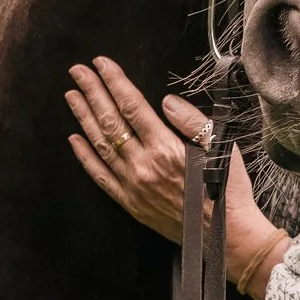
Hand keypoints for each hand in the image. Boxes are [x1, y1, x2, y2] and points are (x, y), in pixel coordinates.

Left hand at [65, 58, 280, 288]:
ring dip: (83, 118)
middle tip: (77, 71)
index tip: (101, 63)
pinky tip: (74, 140)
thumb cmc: (227, 190)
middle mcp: (143, 165)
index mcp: (165, 148)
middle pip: (110, 121)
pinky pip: (100, 176)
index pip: (131, 106)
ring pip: (100, 145)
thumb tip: (166, 102)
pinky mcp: (130, 203)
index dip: (114, 82)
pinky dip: (85, 157)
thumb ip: (192, 121)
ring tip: (71, 96)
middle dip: (92, 92)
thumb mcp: (220, 146)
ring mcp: (133, 185)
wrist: (226, 236)